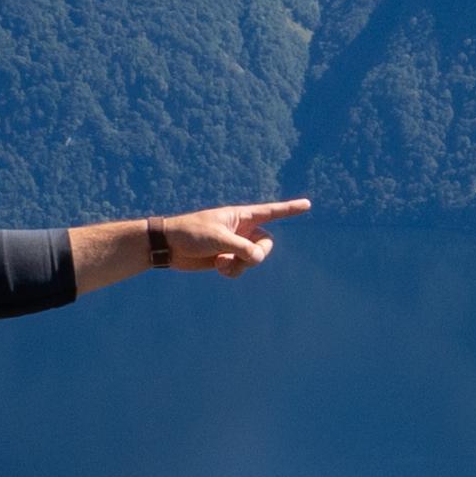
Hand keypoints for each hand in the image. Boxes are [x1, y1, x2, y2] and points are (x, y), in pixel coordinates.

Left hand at [143, 197, 305, 275]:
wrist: (168, 246)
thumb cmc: (191, 233)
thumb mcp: (219, 238)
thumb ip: (242, 248)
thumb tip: (258, 259)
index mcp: (241, 216)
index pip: (271, 212)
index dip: (290, 209)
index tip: (307, 205)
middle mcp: (241, 230)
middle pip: (266, 244)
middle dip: (256, 254)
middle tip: (244, 257)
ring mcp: (235, 245)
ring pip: (253, 260)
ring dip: (240, 265)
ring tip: (221, 263)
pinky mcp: (226, 259)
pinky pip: (241, 269)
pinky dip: (232, 271)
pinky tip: (218, 267)